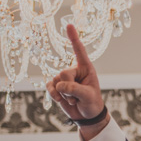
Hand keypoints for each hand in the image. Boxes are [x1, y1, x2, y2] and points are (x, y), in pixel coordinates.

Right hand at [46, 24, 108, 138]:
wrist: (86, 115)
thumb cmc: (92, 103)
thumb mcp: (88, 96)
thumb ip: (75, 89)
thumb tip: (59, 85)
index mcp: (86, 68)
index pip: (79, 51)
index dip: (73, 38)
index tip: (69, 25)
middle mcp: (74, 70)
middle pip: (64, 73)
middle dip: (69, 88)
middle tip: (77, 97)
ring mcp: (63, 78)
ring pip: (56, 81)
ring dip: (64, 94)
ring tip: (74, 99)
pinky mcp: (55, 86)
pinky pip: (49, 87)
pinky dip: (54, 95)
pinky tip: (62, 100)